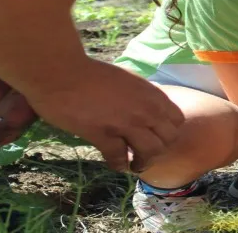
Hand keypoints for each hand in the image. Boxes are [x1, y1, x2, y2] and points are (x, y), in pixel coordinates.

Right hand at [21, 58, 183, 172]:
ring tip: (133, 164)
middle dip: (159, 150)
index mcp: (151, 94)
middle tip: (145, 154)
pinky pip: (119, 158)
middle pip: (168, 140)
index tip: (156, 137)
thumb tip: (149, 110)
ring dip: (143, 162)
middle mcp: (145, 109)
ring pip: (151, 152)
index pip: (177, 121)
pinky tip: (114, 163)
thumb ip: (142, 96)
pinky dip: (119, 165)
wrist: (60, 72)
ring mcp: (126, 123)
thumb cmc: (90, 74)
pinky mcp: (104, 134)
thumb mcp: (128, 80)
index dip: (168, 132)